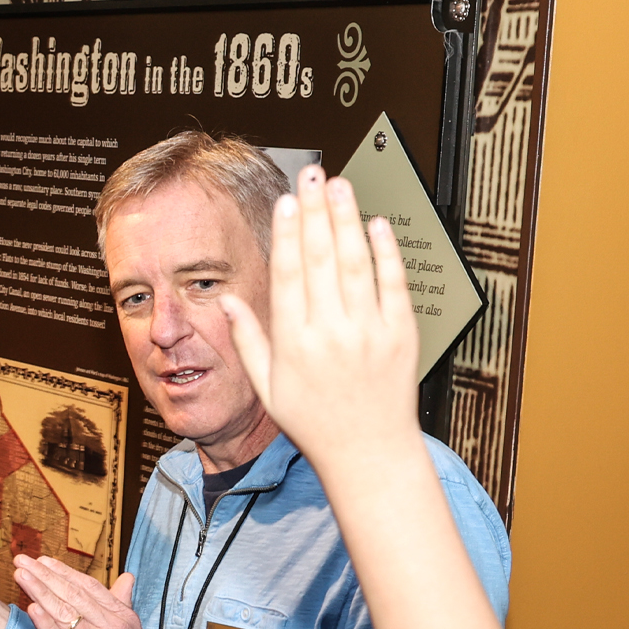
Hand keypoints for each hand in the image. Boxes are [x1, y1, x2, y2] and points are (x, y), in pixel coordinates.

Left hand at [10, 556, 160, 628]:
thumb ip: (123, 604)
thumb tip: (127, 578)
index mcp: (123, 618)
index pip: (89, 587)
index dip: (64, 572)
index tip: (43, 561)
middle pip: (73, 596)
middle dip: (45, 576)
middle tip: (23, 561)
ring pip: (66, 615)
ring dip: (40, 593)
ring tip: (22, 577)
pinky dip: (46, 626)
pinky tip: (32, 610)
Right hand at [223, 167, 423, 470]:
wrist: (369, 453)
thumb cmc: (315, 424)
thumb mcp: (267, 387)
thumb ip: (247, 339)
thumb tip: (226, 300)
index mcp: (295, 344)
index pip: (289, 275)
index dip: (287, 233)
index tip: (286, 202)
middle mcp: (332, 334)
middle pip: (322, 259)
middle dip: (316, 211)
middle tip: (312, 175)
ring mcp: (369, 332)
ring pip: (357, 263)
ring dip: (348, 219)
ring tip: (341, 185)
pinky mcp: (402, 334)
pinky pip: (394, 284)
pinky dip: (386, 251)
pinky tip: (377, 223)